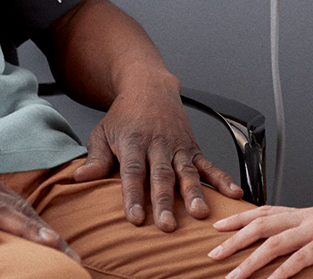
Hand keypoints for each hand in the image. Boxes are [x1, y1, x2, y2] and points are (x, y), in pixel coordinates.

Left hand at [71, 84, 243, 230]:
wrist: (150, 87)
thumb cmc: (123, 116)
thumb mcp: (102, 132)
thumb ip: (95, 158)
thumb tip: (79, 179)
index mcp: (133, 142)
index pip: (133, 172)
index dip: (134, 195)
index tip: (135, 218)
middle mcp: (158, 144)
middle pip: (161, 176)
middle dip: (165, 202)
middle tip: (167, 225)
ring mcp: (178, 146)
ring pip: (187, 172)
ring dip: (194, 194)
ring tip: (200, 214)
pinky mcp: (193, 148)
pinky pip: (209, 165)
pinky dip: (222, 179)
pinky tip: (233, 194)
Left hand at [209, 198, 312, 278]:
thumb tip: (296, 243)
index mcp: (306, 213)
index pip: (265, 211)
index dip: (240, 218)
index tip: (219, 225)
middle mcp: (307, 217)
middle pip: (262, 224)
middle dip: (234, 239)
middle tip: (213, 252)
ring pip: (274, 243)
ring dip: (250, 261)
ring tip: (233, 276)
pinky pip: (300, 258)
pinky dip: (283, 271)